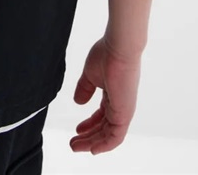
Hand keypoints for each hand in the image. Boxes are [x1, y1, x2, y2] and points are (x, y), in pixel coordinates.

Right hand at [70, 35, 141, 154]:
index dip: (89, 124)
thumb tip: (78, 102)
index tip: (77, 129)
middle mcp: (119, 104)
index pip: (102, 115)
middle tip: (73, 142)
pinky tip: (93, 149)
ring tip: (76, 146)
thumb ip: (84, 88)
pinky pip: (116, 136)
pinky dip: (105, 145)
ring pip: (108, 134)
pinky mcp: (124, 113)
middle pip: (104, 127)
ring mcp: (123, 109)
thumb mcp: (90, 74)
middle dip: (88, 136)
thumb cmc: (107, 54)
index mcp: (112, 94)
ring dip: (92, 142)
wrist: (119, 48)